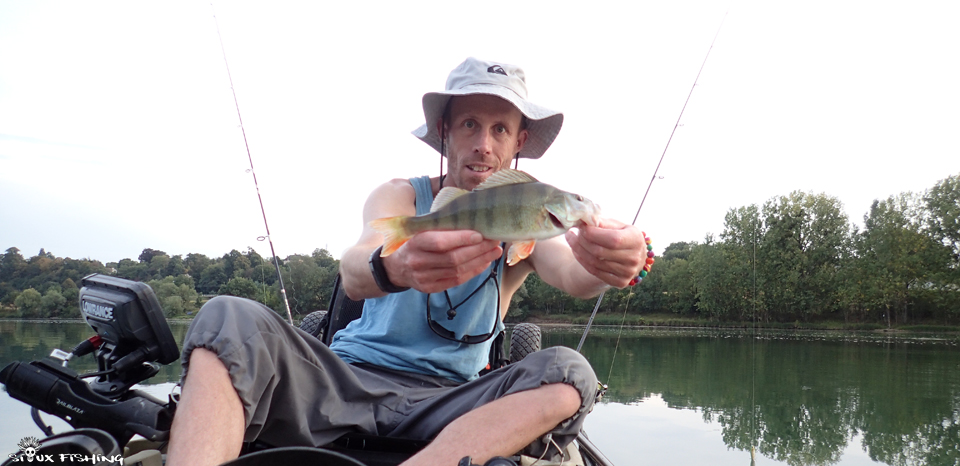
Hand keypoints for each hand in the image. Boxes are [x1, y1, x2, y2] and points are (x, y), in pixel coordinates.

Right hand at [385, 230, 501, 293]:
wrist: (396, 266)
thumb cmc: (416, 242)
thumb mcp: (422, 229)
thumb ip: (441, 225)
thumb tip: (474, 219)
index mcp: (415, 242)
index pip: (441, 242)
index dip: (462, 239)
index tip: (480, 234)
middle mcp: (417, 262)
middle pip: (453, 258)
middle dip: (477, 250)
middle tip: (494, 241)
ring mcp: (423, 278)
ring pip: (457, 271)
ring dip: (479, 261)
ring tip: (494, 251)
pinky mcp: (430, 288)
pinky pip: (456, 281)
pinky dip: (473, 271)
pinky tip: (484, 263)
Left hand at [565, 218, 645, 287]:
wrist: (632, 256)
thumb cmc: (622, 236)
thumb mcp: (616, 225)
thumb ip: (602, 222)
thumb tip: (584, 219)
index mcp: (636, 239)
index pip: (612, 239)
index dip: (593, 233)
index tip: (581, 227)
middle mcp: (634, 258)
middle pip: (600, 252)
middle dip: (582, 241)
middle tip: (571, 232)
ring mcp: (628, 272)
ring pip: (595, 262)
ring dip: (578, 250)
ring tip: (571, 239)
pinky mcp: (620, 282)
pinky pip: (595, 271)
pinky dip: (582, 261)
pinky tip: (576, 251)